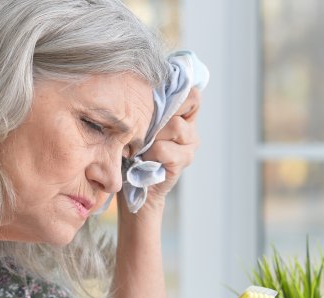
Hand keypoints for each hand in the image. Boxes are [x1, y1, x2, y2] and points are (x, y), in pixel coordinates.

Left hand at [140, 87, 200, 206]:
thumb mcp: (139, 125)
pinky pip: (164, 148)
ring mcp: (189, 148)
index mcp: (183, 119)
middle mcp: (191, 131)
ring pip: (175, 125)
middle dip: (160, 114)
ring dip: (153, 135)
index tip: (154, 103)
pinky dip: (149, 153)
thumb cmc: (132, 153)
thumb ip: (149, 108)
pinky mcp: (181, 163)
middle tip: (144, 130)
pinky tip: (143, 160)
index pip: (191, 94)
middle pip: (185, 104)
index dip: (175, 93)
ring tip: (142, 147)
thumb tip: (142, 82)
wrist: (133, 188)